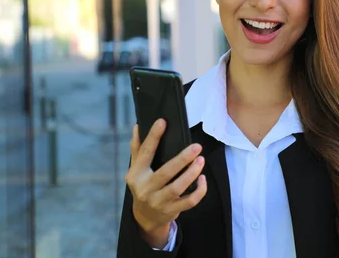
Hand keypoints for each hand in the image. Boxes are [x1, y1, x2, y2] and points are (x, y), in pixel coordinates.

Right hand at [125, 119, 207, 246]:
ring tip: (201, 160)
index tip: (162, 122)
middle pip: (165, 172)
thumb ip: (137, 148)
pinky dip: (199, 191)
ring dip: (192, 173)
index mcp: (136, 174)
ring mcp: (159, 201)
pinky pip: (189, 201)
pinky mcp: (172, 210)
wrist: (144, 217)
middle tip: (197, 147)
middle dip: (182, 159)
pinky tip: (202, 178)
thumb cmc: (143, 185)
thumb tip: (137, 126)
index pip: (145, 153)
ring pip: (178, 188)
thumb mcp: (136, 168)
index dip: (153, 137)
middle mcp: (145, 189)